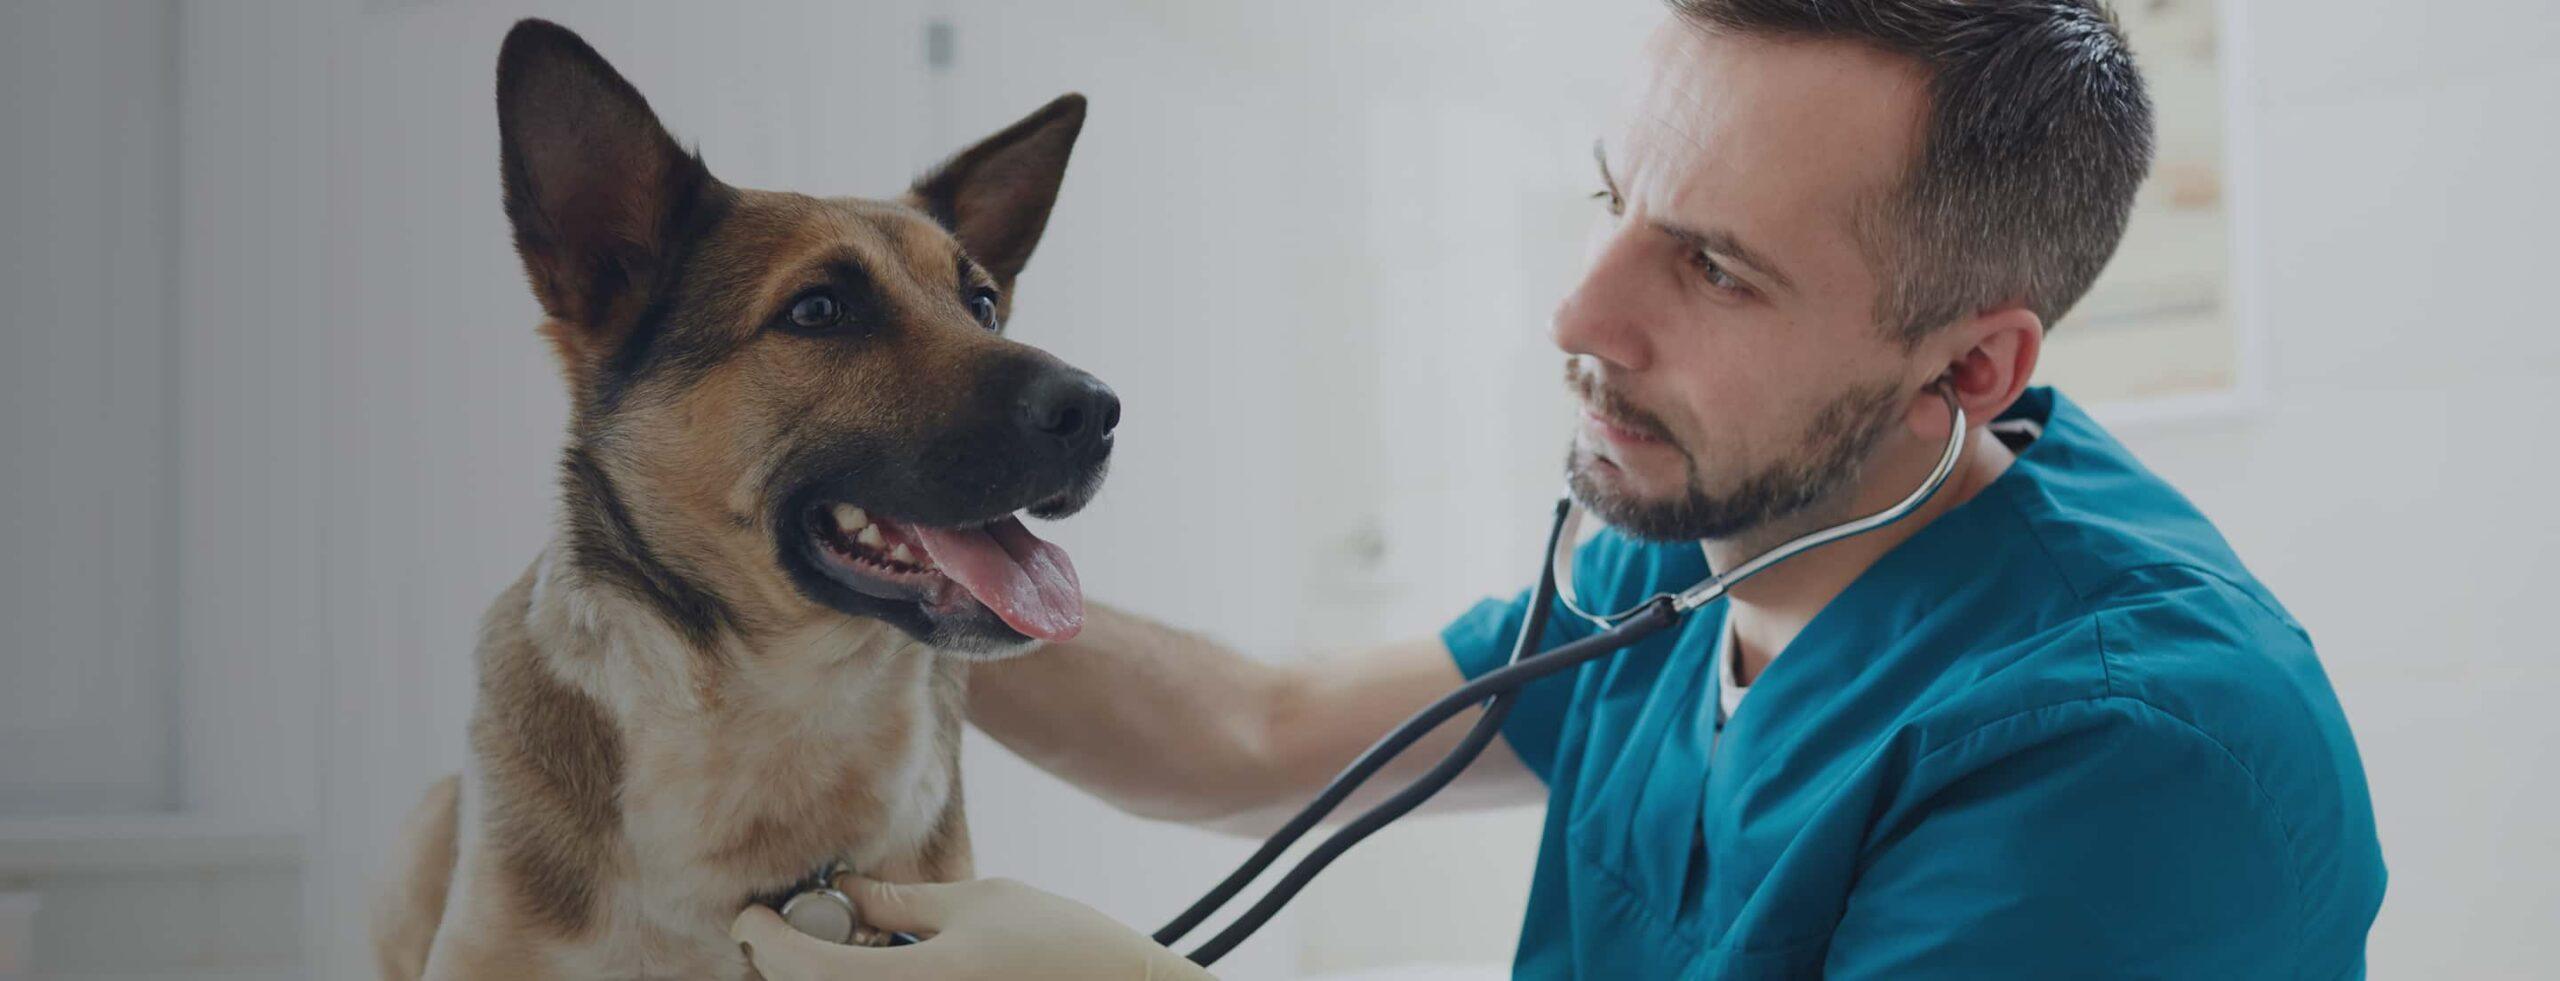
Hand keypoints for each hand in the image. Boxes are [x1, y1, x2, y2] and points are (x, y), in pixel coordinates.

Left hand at [731, 875, 1214, 980]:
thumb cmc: (1064, 945)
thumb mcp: (979, 903)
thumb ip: (901, 905)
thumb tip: (843, 897)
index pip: (804, 969)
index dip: (764, 939)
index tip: (749, 915)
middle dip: (789, 963)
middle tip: (797, 925)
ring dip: (828, 978)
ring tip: (855, 944)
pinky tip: (889, 966)